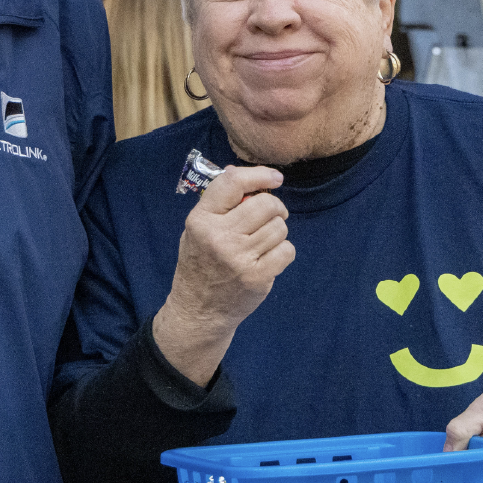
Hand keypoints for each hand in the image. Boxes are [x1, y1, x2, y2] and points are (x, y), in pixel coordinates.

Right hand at [151, 166, 290, 379]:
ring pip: (279, 228)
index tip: (275, 177)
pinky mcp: (258, 276)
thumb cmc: (199, 265)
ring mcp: (239, 258)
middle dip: (274, 208)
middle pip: (266, 204)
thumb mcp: (195, 230)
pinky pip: (287, 250)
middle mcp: (219, 237)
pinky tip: (268, 258)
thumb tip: (236, 171)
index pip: (232, 183)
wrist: (198, 310)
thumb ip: (216, 204)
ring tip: (263, 243)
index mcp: (201, 221)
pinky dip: (283, 252)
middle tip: (271, 217)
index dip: (259, 175)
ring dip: (277, 232)